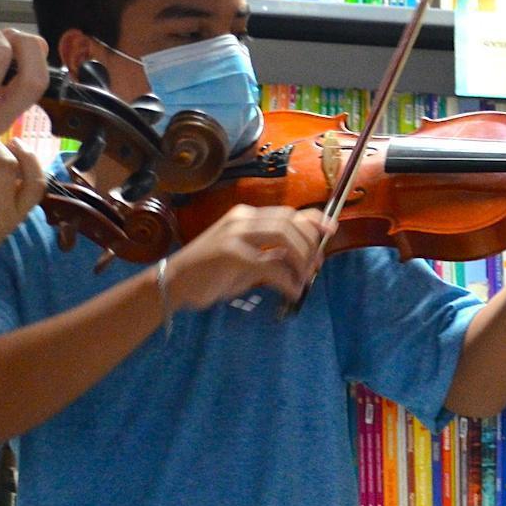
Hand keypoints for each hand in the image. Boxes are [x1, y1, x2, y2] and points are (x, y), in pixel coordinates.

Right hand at [158, 206, 330, 312]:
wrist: (174, 283)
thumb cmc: (209, 274)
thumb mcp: (245, 260)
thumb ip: (270, 255)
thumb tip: (303, 261)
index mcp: (245, 216)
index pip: (288, 212)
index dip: (314, 219)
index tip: (331, 231)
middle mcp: (242, 220)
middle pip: (290, 222)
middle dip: (309, 245)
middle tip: (315, 267)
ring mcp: (235, 235)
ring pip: (284, 237)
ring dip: (301, 260)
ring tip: (303, 280)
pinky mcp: (231, 255)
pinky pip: (271, 266)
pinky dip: (288, 281)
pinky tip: (292, 292)